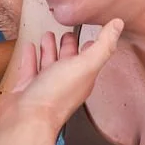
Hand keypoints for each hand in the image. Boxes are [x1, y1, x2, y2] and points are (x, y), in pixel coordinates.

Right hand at [0, 20, 123, 135]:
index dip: (90, 44)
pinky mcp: (26, 89)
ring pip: (49, 63)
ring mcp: (45, 87)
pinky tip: (29, 47)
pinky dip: (30, 57)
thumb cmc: (56, 97)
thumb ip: (103, 45)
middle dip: (68, 45)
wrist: (27, 120)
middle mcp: (65, 82)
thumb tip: (118, 24)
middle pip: (69, 59)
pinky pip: (29, 69)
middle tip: (67, 32)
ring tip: (47, 35)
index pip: (89, 57)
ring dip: (49, 49)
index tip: (90, 31)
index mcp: (82, 78)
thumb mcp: (86, 65)